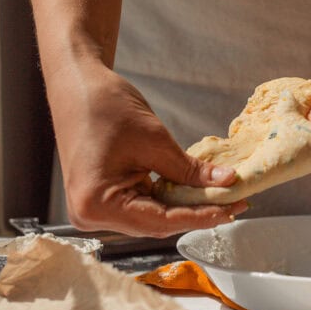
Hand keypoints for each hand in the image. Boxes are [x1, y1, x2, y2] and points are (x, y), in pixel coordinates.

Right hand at [49, 61, 246, 235]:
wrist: (76, 85)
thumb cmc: (105, 106)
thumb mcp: (154, 139)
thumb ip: (189, 169)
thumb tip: (226, 182)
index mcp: (97, 204)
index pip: (160, 221)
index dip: (200, 216)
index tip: (232, 210)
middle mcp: (91, 214)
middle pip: (156, 224)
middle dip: (196, 213)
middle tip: (234, 205)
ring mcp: (95, 209)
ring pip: (151, 217)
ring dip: (184, 208)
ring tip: (220, 199)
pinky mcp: (103, 199)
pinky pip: (142, 206)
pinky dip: (168, 200)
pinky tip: (194, 192)